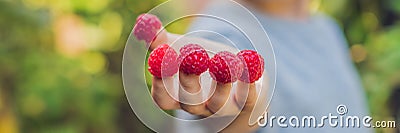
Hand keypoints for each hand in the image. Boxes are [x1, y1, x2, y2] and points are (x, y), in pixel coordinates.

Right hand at [148, 31, 264, 132]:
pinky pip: (247, 99)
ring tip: (223, 58)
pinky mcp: (244, 103)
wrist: (233, 72)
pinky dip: (248, 83)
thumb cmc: (200, 61)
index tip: (162, 57)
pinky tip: (248, 62)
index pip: (162, 99)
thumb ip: (161, 40)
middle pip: (189, 102)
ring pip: (218, 103)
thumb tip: (146, 24)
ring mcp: (221, 107)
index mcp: (177, 96)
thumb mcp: (179, 49)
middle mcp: (197, 106)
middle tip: (192, 53)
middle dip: (189, 78)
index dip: (160, 82)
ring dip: (220, 82)